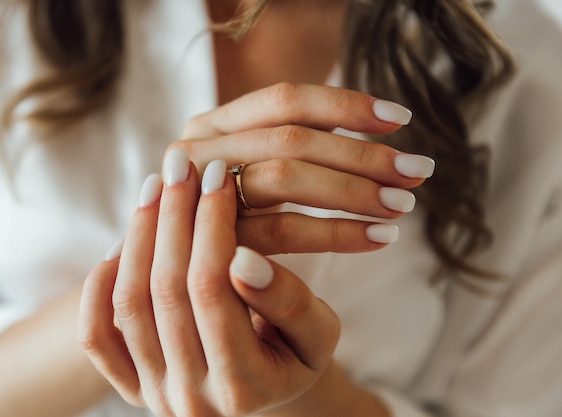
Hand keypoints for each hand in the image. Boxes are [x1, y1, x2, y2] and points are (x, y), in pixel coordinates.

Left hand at [79, 155, 340, 415]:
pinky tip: (123, 241)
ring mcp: (153, 393)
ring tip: (156, 187)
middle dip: (174, 218)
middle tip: (182, 166)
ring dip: (139, 236)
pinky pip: (95, 335)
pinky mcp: (129, 385)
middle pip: (167, 291)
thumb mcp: (317, 331)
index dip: (212, 226)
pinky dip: (98, 286)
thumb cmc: (297, 353)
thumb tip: (241, 259)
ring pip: (129, 304)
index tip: (217, 176)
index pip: (212, 289)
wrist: (268, 388)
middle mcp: (191, 398)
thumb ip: (288, 301)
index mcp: (244, 386)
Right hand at [172, 83, 434, 254]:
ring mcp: (198, 196)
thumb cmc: (225, 212)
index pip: (284, 99)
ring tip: (403, 204)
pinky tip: (380, 237)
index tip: (401, 117)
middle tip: (418, 169)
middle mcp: (197, 151)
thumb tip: (379, 126)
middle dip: (361, 153)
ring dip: (353, 191)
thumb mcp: (249, 169)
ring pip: (286, 178)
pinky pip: (283, 231)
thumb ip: (290, 145)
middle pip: (290, 138)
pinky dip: (337, 233)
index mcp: (212, 123)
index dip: (345, 105)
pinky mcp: (211, 242)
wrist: (176, 269)